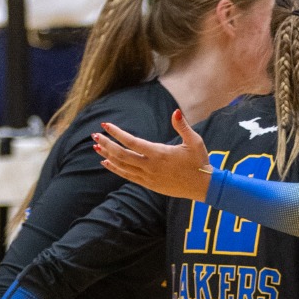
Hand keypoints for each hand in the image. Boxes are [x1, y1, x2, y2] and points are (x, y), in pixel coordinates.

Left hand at [93, 109, 210, 198]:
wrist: (204, 187)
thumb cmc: (200, 162)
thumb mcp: (195, 141)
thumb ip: (183, 126)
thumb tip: (175, 112)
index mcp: (159, 154)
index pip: (132, 142)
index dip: (117, 133)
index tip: (105, 125)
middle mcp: (151, 166)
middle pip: (122, 155)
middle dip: (107, 144)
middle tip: (95, 135)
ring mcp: (149, 177)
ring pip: (123, 166)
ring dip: (108, 156)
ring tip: (97, 147)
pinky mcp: (150, 185)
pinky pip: (128, 176)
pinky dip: (116, 169)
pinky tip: (107, 162)